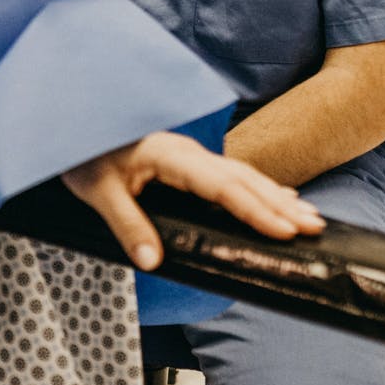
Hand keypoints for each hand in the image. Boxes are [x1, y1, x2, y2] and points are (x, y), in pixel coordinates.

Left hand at [61, 131, 324, 270]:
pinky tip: (279, 199)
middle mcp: (186, 153)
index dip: (254, 208)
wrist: (69, 123)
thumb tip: (152, 261)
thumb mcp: (97, 191)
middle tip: (315, 227)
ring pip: (241, 175)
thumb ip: (126, 224)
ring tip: (310, 218)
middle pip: (242, 178)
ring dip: (275, 196)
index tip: (284, 229)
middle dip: (279, 203)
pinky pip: (231, 176)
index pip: (221, 185)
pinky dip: (259, 189)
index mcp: (169, 156)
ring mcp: (189, 156)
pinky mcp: (186, 163)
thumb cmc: (82, 157)